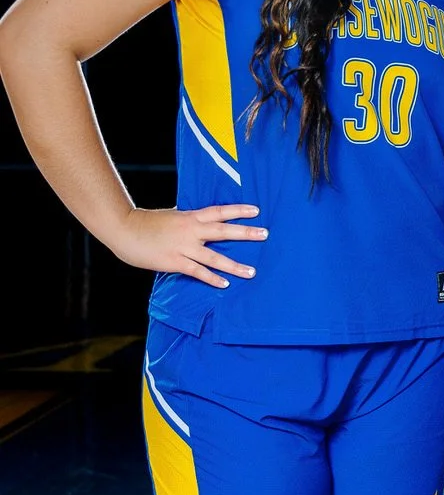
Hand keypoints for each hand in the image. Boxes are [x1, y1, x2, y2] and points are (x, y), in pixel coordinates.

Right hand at [113, 204, 267, 287]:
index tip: (256, 210)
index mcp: (191, 216)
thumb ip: (187, 218)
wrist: (126, 230)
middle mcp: (191, 230)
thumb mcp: (172, 215)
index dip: (238, 210)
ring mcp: (184, 247)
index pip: (220, 211)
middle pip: (223, 231)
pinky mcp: (175, 262)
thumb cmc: (148, 222)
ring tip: (251, 271)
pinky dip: (212, 278)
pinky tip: (225, 284)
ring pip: (214, 257)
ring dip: (234, 264)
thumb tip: (199, 218)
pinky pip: (198, 272)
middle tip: (265, 234)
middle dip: (245, 233)